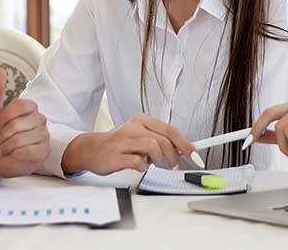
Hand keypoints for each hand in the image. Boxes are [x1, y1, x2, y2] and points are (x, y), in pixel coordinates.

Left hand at [0, 67, 49, 178]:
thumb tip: (0, 70)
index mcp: (29, 107)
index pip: (19, 106)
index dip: (3, 118)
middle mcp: (39, 119)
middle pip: (17, 124)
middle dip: (2, 135)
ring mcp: (44, 135)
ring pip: (21, 139)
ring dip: (6, 146)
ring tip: (3, 148)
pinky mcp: (44, 150)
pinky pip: (29, 151)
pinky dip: (15, 154)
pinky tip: (13, 154)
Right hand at [61, 114, 196, 175]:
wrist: (91, 149)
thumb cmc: (119, 144)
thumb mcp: (139, 136)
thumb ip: (159, 139)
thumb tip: (183, 149)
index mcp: (141, 120)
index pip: (170, 130)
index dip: (186, 144)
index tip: (196, 156)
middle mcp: (133, 127)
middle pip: (164, 139)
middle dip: (174, 155)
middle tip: (173, 164)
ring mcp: (124, 141)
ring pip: (153, 147)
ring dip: (159, 160)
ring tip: (153, 164)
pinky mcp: (116, 155)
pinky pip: (138, 162)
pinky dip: (144, 167)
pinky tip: (139, 166)